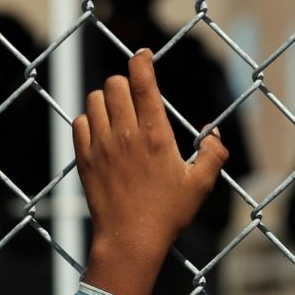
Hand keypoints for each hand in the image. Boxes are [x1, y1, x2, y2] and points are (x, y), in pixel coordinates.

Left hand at [73, 49, 228, 294]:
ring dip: (107, 99)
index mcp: (155, 135)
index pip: (143, 82)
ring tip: (118, 112)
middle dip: (126, 82)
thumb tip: (214, 133)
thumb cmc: (168, 213)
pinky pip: (80, 122)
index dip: (142, 61)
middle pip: (115, 84)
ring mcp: (101, 146)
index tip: (143, 54)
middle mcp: (125, 134)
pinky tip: (102, 131)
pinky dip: (90, 119)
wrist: (129, 240)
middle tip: (135, 95)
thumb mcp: (201, 185)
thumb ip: (214, 154)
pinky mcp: (84, 158)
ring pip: (95, 100)